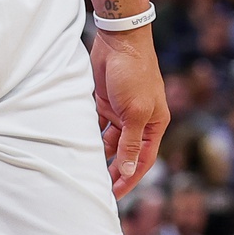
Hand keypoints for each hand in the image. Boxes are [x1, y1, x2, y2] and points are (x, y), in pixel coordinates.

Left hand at [92, 26, 167, 197]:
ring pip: (111, 141)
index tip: (114, 195)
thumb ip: (130, 143)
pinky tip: (79, 147)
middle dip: (114, 170)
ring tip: (85, 171)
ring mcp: (121, 111)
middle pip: (126, 153)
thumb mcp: (135, 112)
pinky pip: (97, 125)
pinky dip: (90, 136)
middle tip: (97, 188)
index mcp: (154, 124)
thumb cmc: (134, 73)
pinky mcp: (105, 101)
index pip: (142, 159)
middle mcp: (139, 120)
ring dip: (100, 154)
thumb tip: (128, 171)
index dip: (130, 178)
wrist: (119, 39)